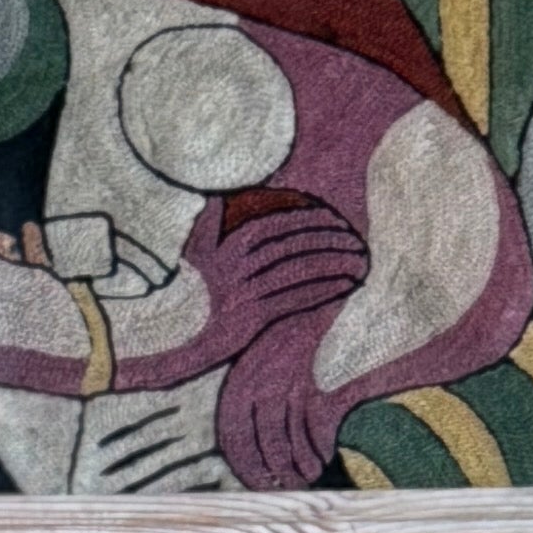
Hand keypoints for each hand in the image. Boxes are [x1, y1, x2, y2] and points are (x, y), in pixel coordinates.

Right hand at [150, 198, 366, 374]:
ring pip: (296, 271)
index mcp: (225, 247)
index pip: (272, 224)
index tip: (331, 216)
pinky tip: (343, 285)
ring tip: (358, 258)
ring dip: (331, 262)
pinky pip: (295, 299)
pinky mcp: (253, 319)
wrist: (174, 337)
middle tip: (353, 236)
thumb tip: (217, 196)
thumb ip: (208, 222)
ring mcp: (245, 293)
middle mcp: (235, 267)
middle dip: (325, 238)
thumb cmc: (188, 292)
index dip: (305, 217)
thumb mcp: (193, 252)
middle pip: (290, 246)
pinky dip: (322, 289)